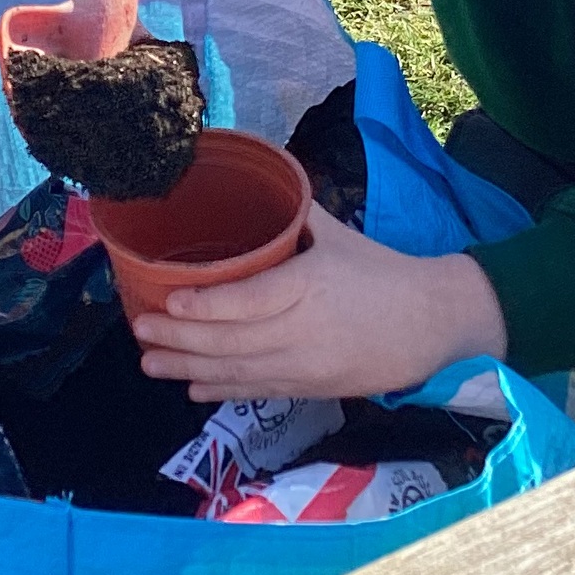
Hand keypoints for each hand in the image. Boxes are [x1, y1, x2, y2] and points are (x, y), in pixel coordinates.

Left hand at [131, 209, 508, 400]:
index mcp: (310, 285)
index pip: (249, 301)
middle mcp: (303, 331)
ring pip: (238, 371)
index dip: (206, 305)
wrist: (434, 323)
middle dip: (180, 338)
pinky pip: (258, 391)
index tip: (170, 300)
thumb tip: (258, 184)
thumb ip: (291, 215)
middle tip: (140, 330)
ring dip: (190, 368)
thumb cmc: (382, 272)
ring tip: (151, 363)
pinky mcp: (311, 388)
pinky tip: (193, 387)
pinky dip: (222, 389)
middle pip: (232, 341)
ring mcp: (306, 366)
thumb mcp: (336, 234)